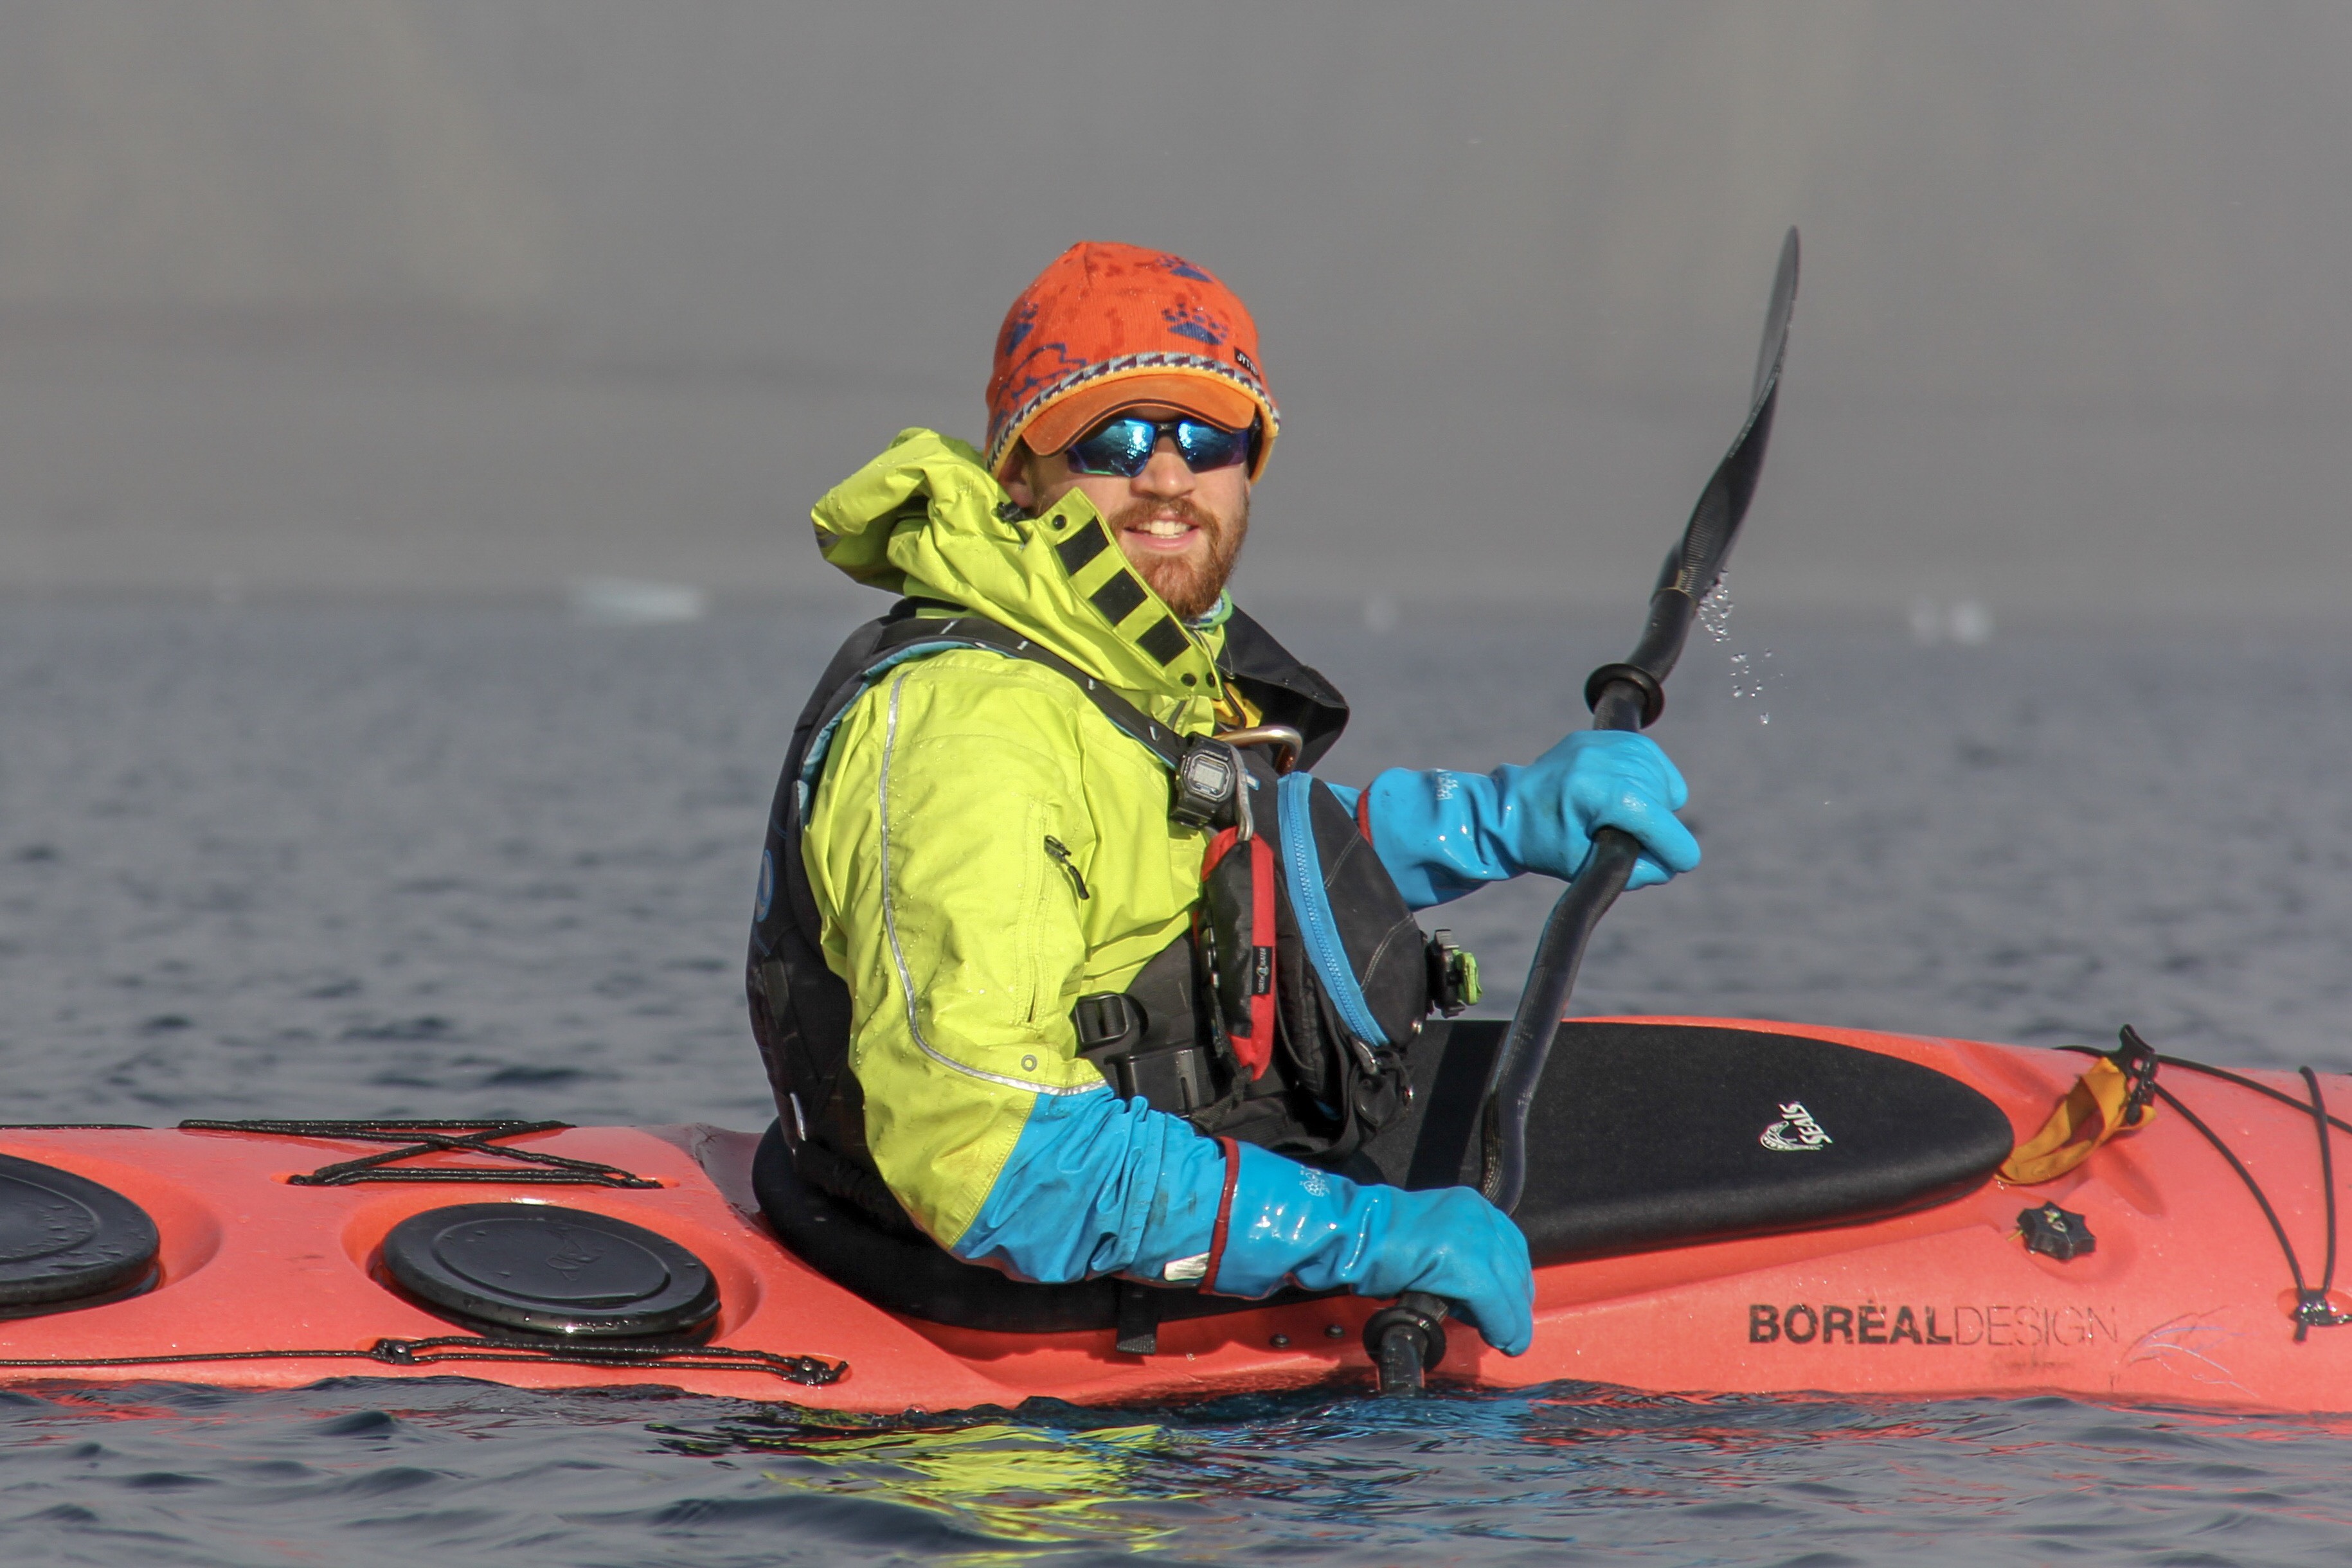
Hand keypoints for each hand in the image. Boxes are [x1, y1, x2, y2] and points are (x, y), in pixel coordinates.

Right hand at [1212, 1144, 1534, 1354]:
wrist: (1348, 1236)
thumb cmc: (1376, 1243)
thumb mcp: (1432, 1239)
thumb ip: (1459, 1255)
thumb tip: (1479, 1296)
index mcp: (1470, 1205)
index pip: (1511, 1248)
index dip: (1514, 1285)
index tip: (1512, 1309)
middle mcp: (1476, 1213)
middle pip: (1515, 1268)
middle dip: (1515, 1305)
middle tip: (1509, 1331)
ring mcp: (1470, 1234)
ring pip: (1509, 1288)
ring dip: (1510, 1320)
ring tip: (1503, 1338)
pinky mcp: (1460, 1260)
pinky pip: (1492, 1301)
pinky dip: (1500, 1325)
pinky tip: (1499, 1338)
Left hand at [1493, 730, 1699, 890]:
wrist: (1507, 810)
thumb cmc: (1543, 844)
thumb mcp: (1586, 868)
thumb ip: (1634, 871)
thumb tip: (1672, 865)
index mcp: (1591, 791)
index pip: (1652, 817)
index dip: (1675, 845)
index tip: (1685, 862)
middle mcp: (1599, 758)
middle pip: (1662, 798)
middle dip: (1660, 828)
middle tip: (1637, 845)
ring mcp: (1601, 743)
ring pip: (1661, 774)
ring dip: (1658, 802)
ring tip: (1631, 820)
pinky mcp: (1603, 736)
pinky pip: (1650, 756)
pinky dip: (1652, 778)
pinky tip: (1635, 795)